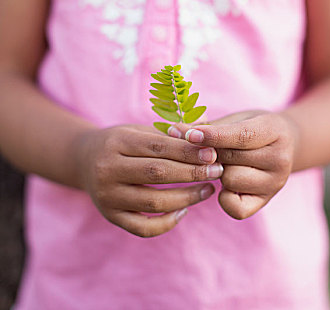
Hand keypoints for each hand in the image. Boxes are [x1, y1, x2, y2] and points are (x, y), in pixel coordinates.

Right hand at [75, 125, 222, 236]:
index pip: (159, 146)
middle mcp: (108, 169)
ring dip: (187, 197)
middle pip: (158, 173)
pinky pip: (143, 227)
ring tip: (208, 189)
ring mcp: (107, 196)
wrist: (85, 160)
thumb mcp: (139, 130)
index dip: (188, 151)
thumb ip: (170, 132)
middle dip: (192, 173)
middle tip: (217, 171)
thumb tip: (205, 128)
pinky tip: (184, 211)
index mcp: (117, 141)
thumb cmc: (121, 143)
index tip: (213, 154)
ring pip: (154, 201)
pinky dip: (167, 222)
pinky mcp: (110, 216)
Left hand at [168, 111, 298, 219]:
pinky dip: (224, 197)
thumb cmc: (251, 128)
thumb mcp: (235, 120)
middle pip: (230, 158)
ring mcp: (275, 183)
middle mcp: (280, 159)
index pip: (241, 135)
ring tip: (223, 164)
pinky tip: (226, 184)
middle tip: (204, 149)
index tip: (188, 134)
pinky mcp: (265, 201)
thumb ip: (208, 127)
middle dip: (209, 153)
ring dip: (218, 173)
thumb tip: (173, 131)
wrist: (284, 144)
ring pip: (229, 180)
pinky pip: (235, 207)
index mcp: (274, 130)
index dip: (212, 135)